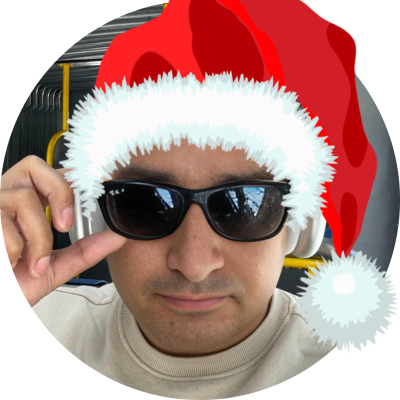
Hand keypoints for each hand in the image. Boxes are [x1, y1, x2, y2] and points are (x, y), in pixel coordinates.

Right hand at [0, 155, 126, 306]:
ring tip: (34, 264)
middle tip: (66, 226)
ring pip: (23, 199)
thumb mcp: (56, 267)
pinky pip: (2, 224)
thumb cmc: (15, 284)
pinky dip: (14, 250)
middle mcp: (2, 197)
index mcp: (23, 203)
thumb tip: (117, 236)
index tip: (93, 196)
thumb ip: (86, 250)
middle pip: (33, 166)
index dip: (71, 180)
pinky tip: (9, 263)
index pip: (49, 173)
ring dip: (38, 239)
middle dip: (59, 193)